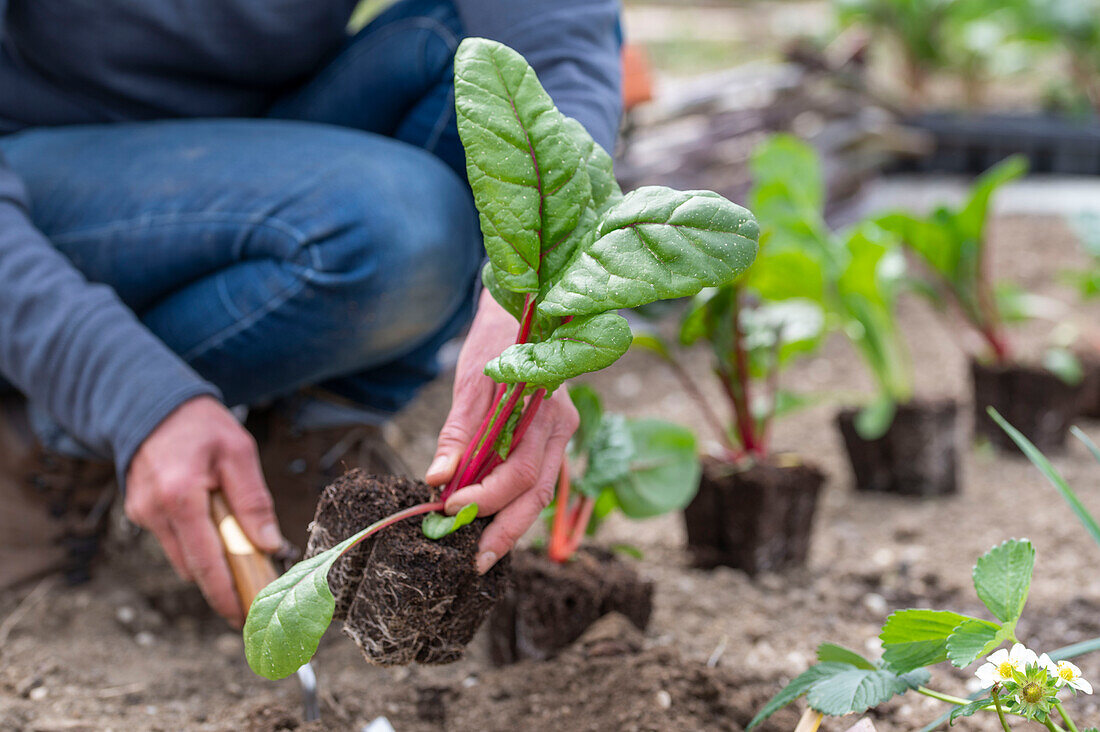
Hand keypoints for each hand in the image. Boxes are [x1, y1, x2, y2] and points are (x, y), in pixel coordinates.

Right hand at [124, 395, 282, 626]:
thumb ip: (253, 500)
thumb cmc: (201, 426)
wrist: (152, 404)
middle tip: (255, 598)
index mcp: (180, 496)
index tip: (244, 617)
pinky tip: (217, 533)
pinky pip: (174, 541)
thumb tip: (270, 545)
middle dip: (222, 586)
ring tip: (244, 562)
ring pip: (182, 558)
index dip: (225, 594)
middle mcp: (155, 511)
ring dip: (210, 564)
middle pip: (192, 568)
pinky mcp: (140, 513)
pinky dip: (197, 544)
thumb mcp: (238, 452)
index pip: (205, 562)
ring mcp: (142, 514)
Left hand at [426, 291, 578, 573]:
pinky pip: (534, 480)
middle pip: (536, 495)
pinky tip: (488, 520)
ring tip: (479, 551)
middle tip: (473, 562)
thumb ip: (457, 433)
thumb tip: (436, 479)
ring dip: (509, 524)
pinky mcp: (550, 439)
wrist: (524, 310)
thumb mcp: (471, 381)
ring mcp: (560, 435)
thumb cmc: (497, 340)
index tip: (448, 508)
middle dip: (504, 532)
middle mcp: (562, 429)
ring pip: (539, 493)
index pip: (520, 473)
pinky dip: (511, 503)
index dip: (485, 497)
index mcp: (547, 414)